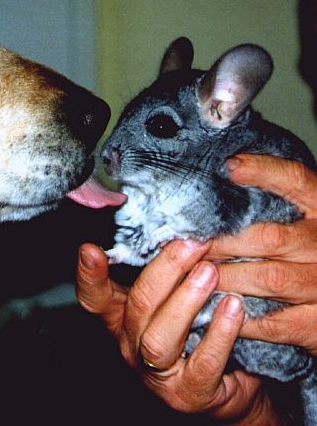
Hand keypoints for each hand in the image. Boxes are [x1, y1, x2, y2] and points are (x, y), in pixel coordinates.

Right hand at [77, 241, 280, 422]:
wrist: (230, 385)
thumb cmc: (199, 331)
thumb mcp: (176, 296)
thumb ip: (169, 271)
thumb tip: (180, 228)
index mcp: (121, 317)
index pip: (94, 297)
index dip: (89, 275)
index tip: (89, 249)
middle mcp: (131, 344)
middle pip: (136, 306)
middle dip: (164, 271)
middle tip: (192, 245)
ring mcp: (156, 373)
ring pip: (158, 337)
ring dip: (185, 300)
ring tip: (210, 272)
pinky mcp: (188, 394)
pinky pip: (202, 363)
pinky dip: (219, 333)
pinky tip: (233, 307)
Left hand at [208, 154, 316, 354]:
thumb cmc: (307, 250)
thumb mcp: (300, 216)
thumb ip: (274, 197)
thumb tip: (225, 169)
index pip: (296, 181)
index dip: (264, 172)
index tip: (229, 166)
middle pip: (269, 236)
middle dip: (221, 241)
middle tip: (186, 242)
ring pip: (267, 279)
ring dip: (223, 277)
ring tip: (191, 273)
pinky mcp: (315, 324)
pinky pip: (272, 323)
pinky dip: (237, 316)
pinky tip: (211, 309)